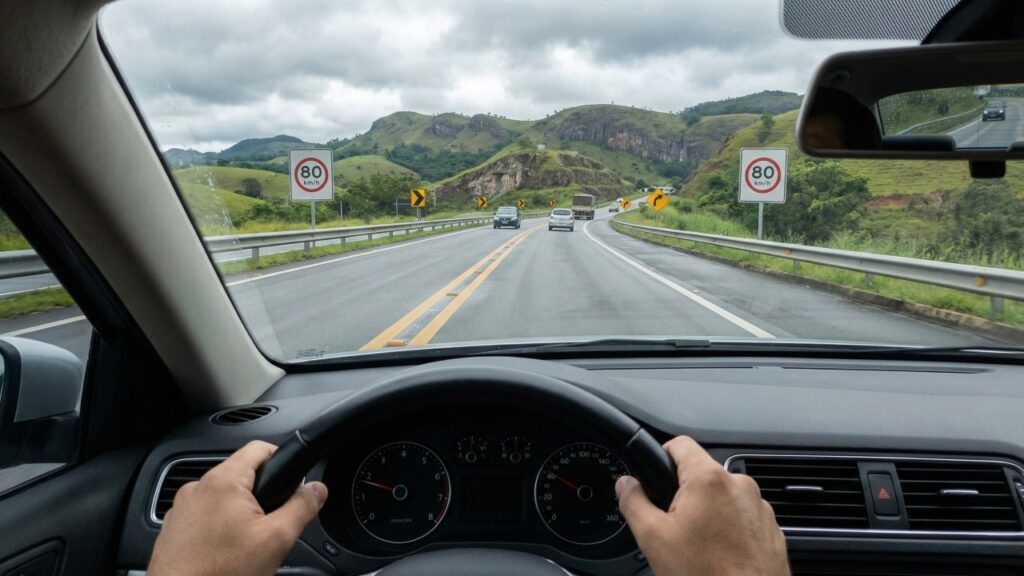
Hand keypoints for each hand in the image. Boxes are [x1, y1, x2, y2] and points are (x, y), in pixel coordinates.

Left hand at [148, 440, 328, 575]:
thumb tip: (317, 489)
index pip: (259, 448)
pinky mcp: (174, 526)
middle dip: (261, 494)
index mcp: (224, 481)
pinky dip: (219, 526)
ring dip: (239, 512)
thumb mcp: (275, 539)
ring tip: (246, 543)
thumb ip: (301, 508)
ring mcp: (183, 507)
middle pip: (241, 474)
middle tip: (270, 524)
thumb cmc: (220, 571)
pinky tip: (225, 550)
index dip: (281, 458)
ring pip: (223, 497)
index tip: (290, 480)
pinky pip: (204, 514)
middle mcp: (198, 487)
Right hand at [615, 436, 788, 575]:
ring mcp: (759, 507)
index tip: (655, 474)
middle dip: (685, 494)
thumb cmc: (706, 574)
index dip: (661, 455)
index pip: (680, 444)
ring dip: (709, 512)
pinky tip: (720, 553)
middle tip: (674, 525)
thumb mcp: (653, 537)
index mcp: (708, 479)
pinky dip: (730, 528)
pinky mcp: (771, 529)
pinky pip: (743, 517)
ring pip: (724, 497)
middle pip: (702, 473)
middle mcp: (739, 486)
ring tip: (699, 545)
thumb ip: (634, 502)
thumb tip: (626, 484)